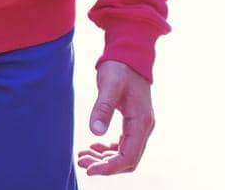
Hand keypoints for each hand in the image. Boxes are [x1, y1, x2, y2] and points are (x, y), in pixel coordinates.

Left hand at [77, 59, 154, 175]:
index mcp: (141, 122)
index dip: (110, 167)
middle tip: (81, 161)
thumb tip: (95, 132)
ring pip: (124, 153)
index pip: (128, 156)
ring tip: (82, 156)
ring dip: (105, 159)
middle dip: (105, 165)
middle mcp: (144, 127)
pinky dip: (108, 150)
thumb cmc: (119, 67)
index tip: (89, 170)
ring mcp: (139, 126)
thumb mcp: (108, 85)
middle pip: (127, 159)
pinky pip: (123, 144)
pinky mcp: (133, 122)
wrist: (129, 54)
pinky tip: (92, 147)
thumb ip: (102, 108)